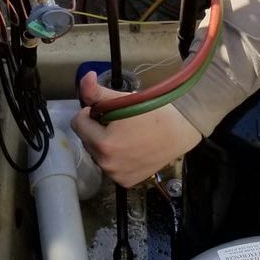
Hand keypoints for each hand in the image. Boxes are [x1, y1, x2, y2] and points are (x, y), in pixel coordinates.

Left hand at [72, 71, 201, 187]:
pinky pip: (110, 166)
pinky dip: (116, 157)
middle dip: (97, 129)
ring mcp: (117, 176)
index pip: (78, 123)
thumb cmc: (153, 112)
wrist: (181, 130)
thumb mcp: (123, 98)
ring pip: (97, 154)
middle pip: (87, 140)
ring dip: (105, 143)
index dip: (91, 112)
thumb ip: (96, 91)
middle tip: (119, 122)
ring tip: (127, 134)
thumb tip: (83, 77)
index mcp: (103, 144)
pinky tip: (131, 148)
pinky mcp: (126, 182)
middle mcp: (107, 164)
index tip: (108, 110)